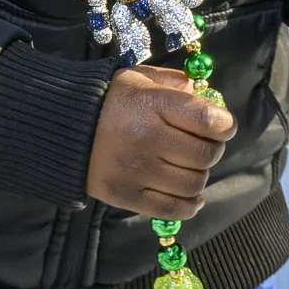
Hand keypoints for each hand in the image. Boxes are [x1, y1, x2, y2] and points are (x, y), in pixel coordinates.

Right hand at [87, 64, 235, 218]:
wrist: (63, 130)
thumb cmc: (108, 102)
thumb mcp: (137, 79)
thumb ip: (172, 83)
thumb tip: (204, 97)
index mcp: (151, 104)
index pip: (209, 121)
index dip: (225, 125)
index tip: (222, 125)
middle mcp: (146, 139)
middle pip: (205, 155)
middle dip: (212, 149)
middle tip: (202, 145)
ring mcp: (137, 171)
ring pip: (193, 184)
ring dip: (199, 175)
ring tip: (187, 166)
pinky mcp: (127, 196)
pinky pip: (174, 209)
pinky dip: (190, 204)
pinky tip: (191, 195)